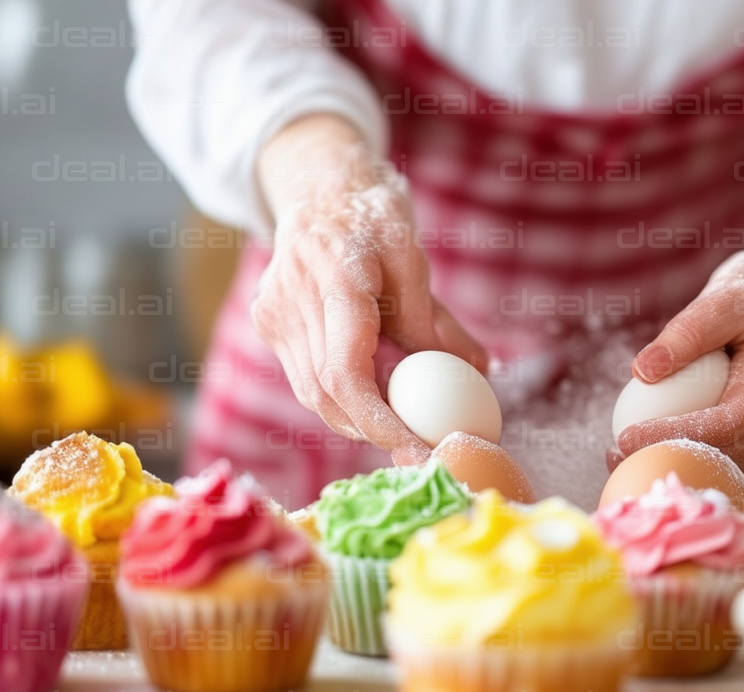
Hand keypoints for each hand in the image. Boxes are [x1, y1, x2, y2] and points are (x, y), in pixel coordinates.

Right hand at [251, 115, 487, 464]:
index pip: (346, 374)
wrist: (316, 186)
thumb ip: (432, 320)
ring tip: (404, 426)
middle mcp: (292, 300)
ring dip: (359, 419)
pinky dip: (344, 396)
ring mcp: (273, 314)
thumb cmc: (373, 215)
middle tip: (421, 450)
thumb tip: (474, 372)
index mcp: (332, 276)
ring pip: (313, 395)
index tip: (419, 452)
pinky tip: (376, 395)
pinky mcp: (269, 325)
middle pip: (327, 395)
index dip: (381, 424)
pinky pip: (307, 379)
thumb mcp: (413, 257)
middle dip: (376, 431)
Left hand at [612, 251, 743, 472]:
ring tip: (619, 455)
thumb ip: (689, 331)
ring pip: (722, 464)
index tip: (625, 439)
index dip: (673, 437)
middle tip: (610, 454)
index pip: (722, 427)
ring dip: (674, 461)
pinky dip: (691, 453)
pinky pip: (727, 455)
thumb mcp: (729, 295)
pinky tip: (650, 446)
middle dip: (665, 457)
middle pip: (721, 456)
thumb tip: (642, 370)